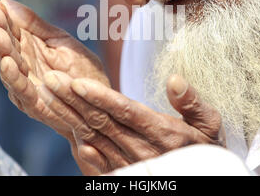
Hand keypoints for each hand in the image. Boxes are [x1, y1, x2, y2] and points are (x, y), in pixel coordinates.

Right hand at [0, 0, 110, 174]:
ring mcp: (27, 88)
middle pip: (6, 49)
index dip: (0, 19)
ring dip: (2, 52)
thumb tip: (6, 2)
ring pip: (10, 70)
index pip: (9, 32)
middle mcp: (22, 69)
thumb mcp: (60, 41)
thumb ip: (35, 25)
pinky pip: (24, 93)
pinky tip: (8, 62)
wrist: (102, 101)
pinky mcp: (36, 106)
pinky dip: (15, 79)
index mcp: (27, 50)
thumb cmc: (80, 70)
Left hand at [41, 71, 225, 173]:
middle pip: (102, 121)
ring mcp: (132, 164)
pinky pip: (100, 164)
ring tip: (50, 96)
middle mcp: (143, 149)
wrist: (205, 179)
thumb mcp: (209, 124)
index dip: (99, 96)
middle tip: (50, 79)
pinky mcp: (126, 175)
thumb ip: (193, 103)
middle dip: (74, 99)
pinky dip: (83, 151)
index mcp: (162, 132)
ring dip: (70, 117)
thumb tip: (174, 80)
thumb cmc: (207, 148)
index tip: (76, 81)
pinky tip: (70, 137)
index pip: (125, 111)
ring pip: (95, 138)